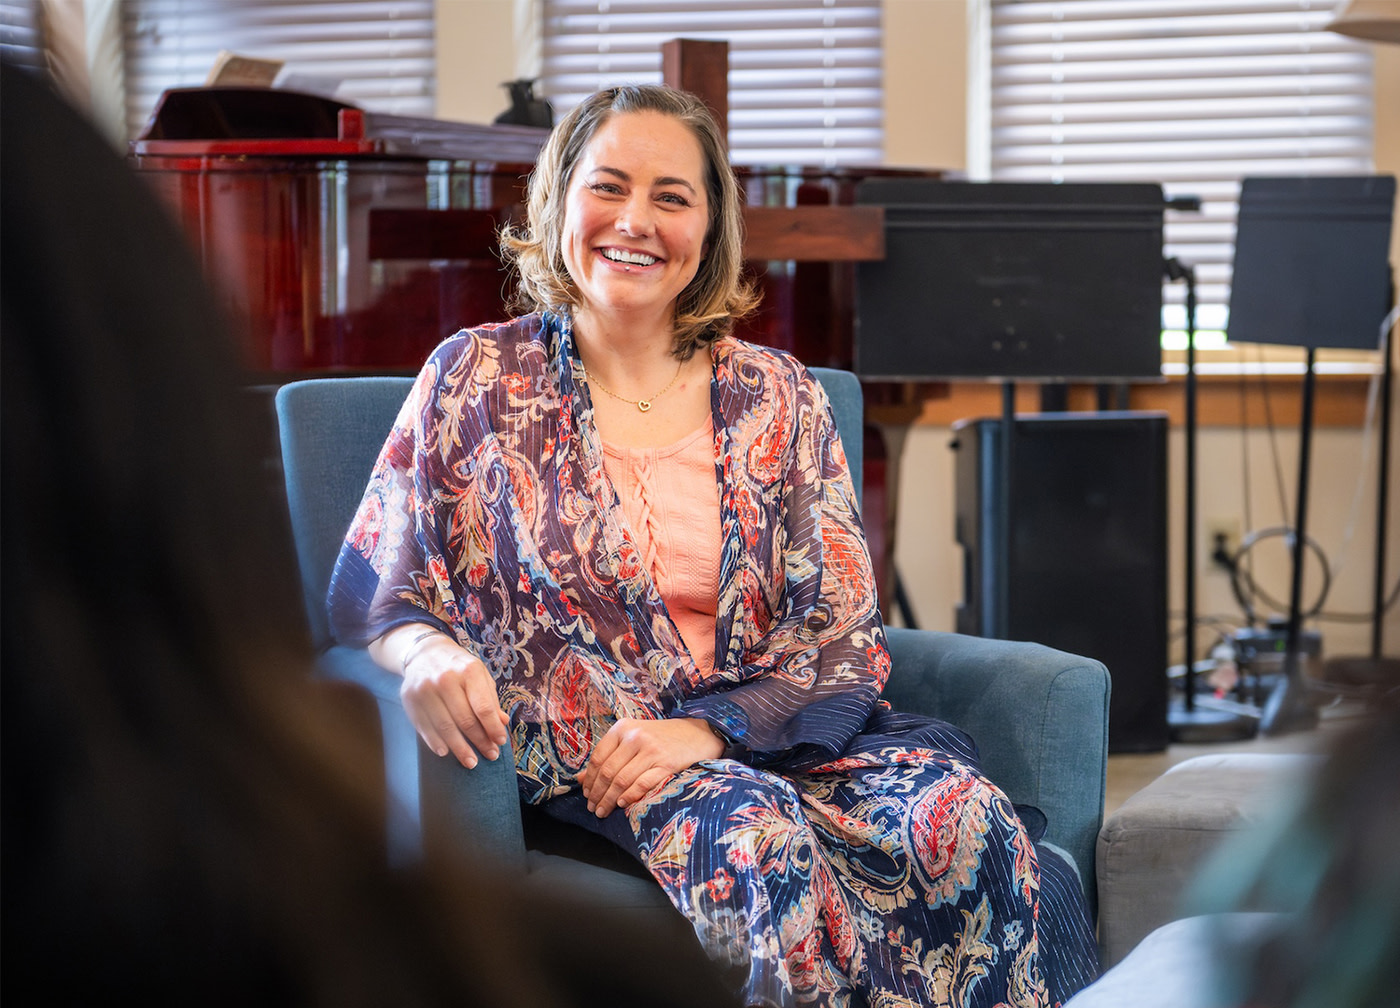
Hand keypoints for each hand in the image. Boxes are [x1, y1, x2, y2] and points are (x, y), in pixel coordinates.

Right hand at [397, 633, 508, 768]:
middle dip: (480, 741)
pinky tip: (446, 752)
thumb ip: (490, 699)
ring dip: (460, 749)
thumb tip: (502, 723)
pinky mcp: (410, 699)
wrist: (425, 653)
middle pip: (465, 720)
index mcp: (469, 670)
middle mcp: (446, 678)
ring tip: (471, 762)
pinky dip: (436, 743)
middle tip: (491, 755)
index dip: (493, 728)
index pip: (483, 707)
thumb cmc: (459, 667)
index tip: (501, 742)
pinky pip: (425, 727)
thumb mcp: (480, 675)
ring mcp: (425, 689)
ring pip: (445, 727)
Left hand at [581, 717, 725, 817]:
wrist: (697, 733)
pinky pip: (642, 783)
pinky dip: (630, 796)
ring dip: (609, 800)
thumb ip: (607, 756)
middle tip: (593, 808)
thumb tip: (580, 779)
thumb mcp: (631, 739)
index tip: (586, 794)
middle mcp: (635, 737)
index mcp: (622, 728)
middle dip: (597, 794)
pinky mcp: (666, 763)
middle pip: (607, 772)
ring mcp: (651, 750)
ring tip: (603, 811)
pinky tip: (622, 804)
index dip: (589, 779)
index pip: (597, 758)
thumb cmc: (660, 738)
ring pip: (622, 780)